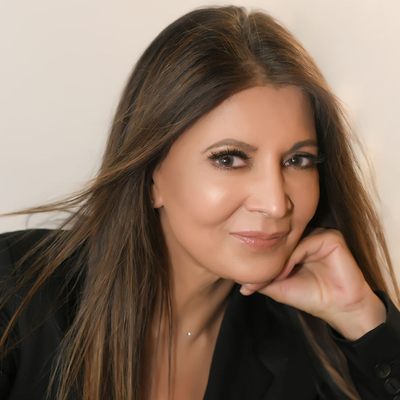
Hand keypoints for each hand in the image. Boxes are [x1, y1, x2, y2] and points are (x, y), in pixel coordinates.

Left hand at [239, 228, 386, 339]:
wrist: (340, 309)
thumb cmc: (312, 297)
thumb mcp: (279, 287)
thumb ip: (262, 280)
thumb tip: (240, 283)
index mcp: (297, 245)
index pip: (274, 242)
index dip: (261, 258)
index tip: (246, 278)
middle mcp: (308, 237)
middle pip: (281, 239)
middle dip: (267, 258)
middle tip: (255, 275)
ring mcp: (320, 235)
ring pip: (291, 240)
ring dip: (279, 258)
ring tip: (274, 276)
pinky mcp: (332, 238)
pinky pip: (306, 242)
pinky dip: (294, 257)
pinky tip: (287, 272)